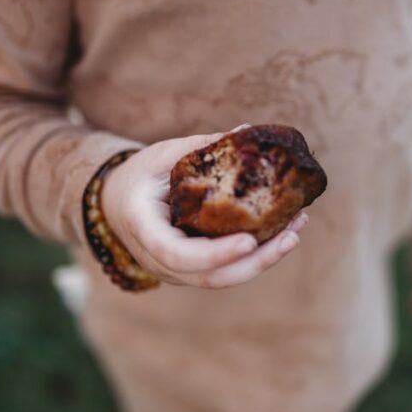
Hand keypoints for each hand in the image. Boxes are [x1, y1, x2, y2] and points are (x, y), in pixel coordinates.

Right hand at [101, 126, 307, 288]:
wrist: (116, 203)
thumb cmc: (140, 175)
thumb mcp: (161, 155)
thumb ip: (199, 147)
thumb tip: (246, 131)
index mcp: (143, 227)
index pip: (177, 253)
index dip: (214, 254)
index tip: (248, 241)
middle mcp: (157, 259)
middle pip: (209, 277)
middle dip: (255, 262)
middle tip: (290, 237)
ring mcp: (175, 271)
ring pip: (222, 279)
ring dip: (264, 260)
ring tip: (295, 233)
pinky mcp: (193, 271)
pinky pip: (226, 271)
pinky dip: (256, 256)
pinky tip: (284, 234)